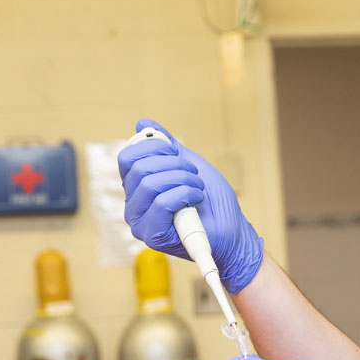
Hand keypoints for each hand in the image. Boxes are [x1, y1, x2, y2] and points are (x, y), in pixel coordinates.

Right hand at [118, 118, 263, 293]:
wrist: (232, 231)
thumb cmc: (211, 202)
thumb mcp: (188, 164)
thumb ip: (165, 146)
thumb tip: (143, 123)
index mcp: (136, 187)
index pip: (127, 157)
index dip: (153, 148)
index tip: (177, 155)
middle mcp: (133, 206)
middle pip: (139, 169)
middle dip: (174, 164)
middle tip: (193, 174)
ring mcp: (140, 223)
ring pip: (150, 184)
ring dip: (184, 179)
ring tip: (198, 188)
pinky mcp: (152, 236)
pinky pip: (162, 203)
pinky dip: (185, 194)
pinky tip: (197, 200)